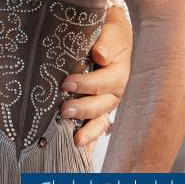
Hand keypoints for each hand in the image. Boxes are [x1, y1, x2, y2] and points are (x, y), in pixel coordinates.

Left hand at [61, 4, 131, 147]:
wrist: (118, 34)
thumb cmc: (110, 31)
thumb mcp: (111, 30)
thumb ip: (106, 42)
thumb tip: (100, 55)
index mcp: (120, 71)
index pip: (105, 81)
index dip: (86, 84)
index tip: (67, 83)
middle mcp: (117, 91)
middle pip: (103, 104)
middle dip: (84, 109)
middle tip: (64, 110)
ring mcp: (110, 102)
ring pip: (103, 120)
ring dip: (90, 131)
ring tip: (75, 141)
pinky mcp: (103, 110)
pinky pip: (99, 128)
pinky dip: (91, 140)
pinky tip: (82, 152)